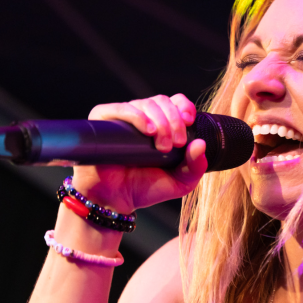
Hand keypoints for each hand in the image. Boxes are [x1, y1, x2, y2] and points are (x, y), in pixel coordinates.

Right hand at [70, 94, 209, 213]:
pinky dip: (137, 116)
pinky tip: (148, 130)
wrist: (116, 200)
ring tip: (162, 146)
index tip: (189, 122)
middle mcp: (142, 117)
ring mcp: (122, 118)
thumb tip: (200, 143)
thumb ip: (195, 166)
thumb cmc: (146, 188)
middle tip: (176, 144)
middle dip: (175, 121)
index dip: (185, 107)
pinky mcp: (102, 121)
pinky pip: (120, 108)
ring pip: (146, 104)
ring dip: (160, 122)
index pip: (175, 102)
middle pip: (163, 102)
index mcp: (161, 124)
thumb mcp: (180, 182)